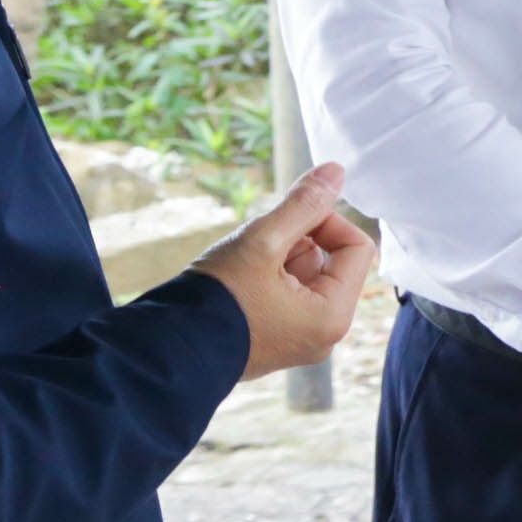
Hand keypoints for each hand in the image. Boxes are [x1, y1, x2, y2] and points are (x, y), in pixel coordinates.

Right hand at [187, 162, 376, 379]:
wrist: (164, 350)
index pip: (357, 247)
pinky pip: (286, 295)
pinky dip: (266, 278)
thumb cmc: (215, 300)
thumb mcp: (262, 240)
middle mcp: (323, 335)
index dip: (327, 222)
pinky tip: (237, 282)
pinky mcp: (275, 341)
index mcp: (332, 316)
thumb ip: (303, 204)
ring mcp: (299, 341)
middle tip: (258, 248)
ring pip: (305, 275)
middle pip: (331, 262)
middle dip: (296, 243)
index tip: (288, 219)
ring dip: (277, 258)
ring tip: (242, 268)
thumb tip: (336, 171)